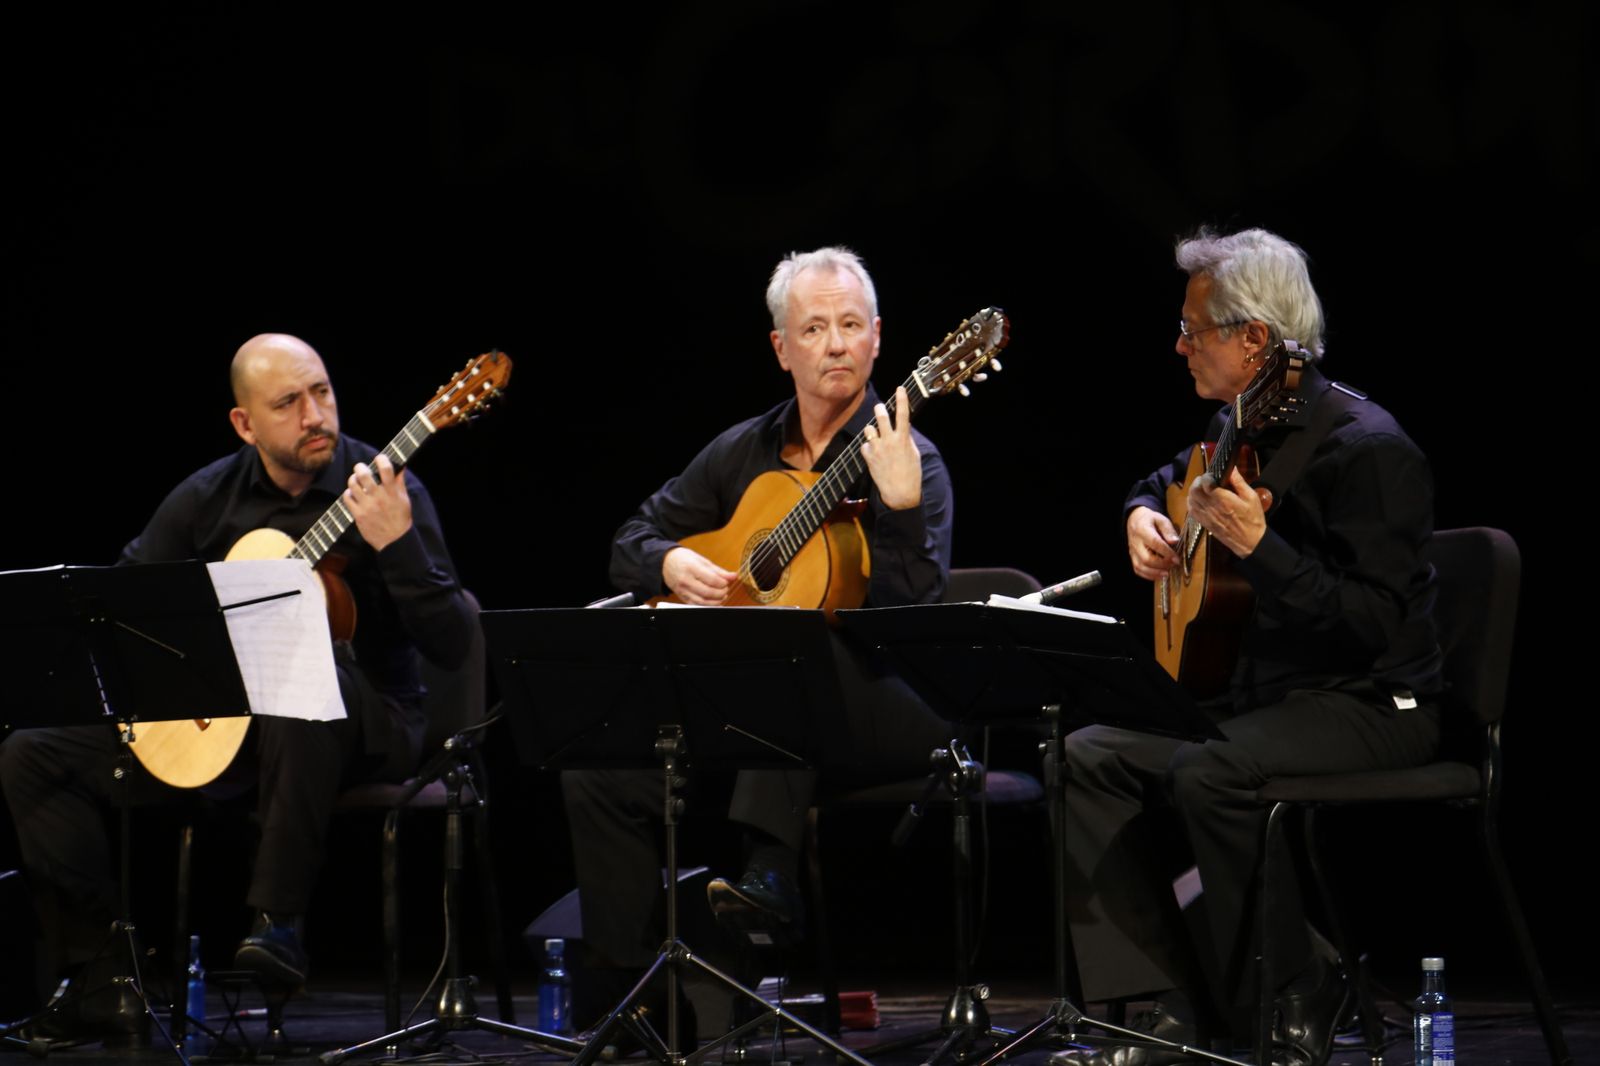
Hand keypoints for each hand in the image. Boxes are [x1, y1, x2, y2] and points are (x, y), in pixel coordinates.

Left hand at [344, 453, 412, 551]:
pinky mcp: (358, 514)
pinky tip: (352, 494)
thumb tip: (400, 466)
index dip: (381, 459)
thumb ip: (399, 482)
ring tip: (355, 480)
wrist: (395, 540)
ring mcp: (367, 506)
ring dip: (353, 479)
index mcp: (392, 492)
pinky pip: (347, 497)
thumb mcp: (404, 499)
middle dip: (360, 467)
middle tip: (361, 468)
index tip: (380, 458)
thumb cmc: (401, 518)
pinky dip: (348, 493)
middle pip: (364, 474)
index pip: (386, 469)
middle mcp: (379, 497)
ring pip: (353, 484)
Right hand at [662, 547, 737, 604]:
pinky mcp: (682, 597)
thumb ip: (718, 570)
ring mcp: (683, 590)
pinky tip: (713, 601)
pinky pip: (696, 605)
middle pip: (707, 592)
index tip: (726, 582)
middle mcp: (686, 580)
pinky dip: (707, 605)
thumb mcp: (701, 560)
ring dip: (716, 601)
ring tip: (721, 595)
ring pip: (702, 602)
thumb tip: (733, 576)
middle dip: (721, 593)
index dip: (723, 583)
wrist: (665, 563)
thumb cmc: (684, 559)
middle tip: (725, 589)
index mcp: (692, 568)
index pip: (711, 580)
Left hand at [861, 385, 920, 510]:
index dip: (902, 399)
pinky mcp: (868, 457)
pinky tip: (873, 454)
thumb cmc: (911, 473)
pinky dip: (868, 447)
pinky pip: (864, 445)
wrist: (900, 492)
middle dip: (879, 408)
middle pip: (881, 416)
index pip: (903, 414)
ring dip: (872, 430)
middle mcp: (890, 440)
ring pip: (869, 429)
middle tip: (879, 407)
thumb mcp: (913, 453)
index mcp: (903, 439)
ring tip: (876, 436)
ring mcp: (878, 448)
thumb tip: (904, 427)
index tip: (900, 388)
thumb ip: (907, 438)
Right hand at [1127, 505, 1180, 581]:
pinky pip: (1138, 570)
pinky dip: (1148, 575)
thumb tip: (1175, 541)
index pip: (1154, 543)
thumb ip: (1168, 530)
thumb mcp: (1161, 519)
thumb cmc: (1150, 520)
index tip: (1177, 558)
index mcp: (1142, 530)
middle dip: (1162, 564)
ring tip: (1167, 573)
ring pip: (1140, 566)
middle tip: (1174, 564)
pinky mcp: (1133, 557)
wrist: (1135, 520)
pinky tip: (1159, 576)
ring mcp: (1132, 551)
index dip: (1166, 552)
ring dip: (1155, 573)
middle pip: (1146, 558)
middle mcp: (1135, 542)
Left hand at [1187, 466, 1266, 557]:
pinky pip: (1191, 510)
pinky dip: (1192, 502)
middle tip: (1207, 480)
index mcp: (1223, 500)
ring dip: (1194, 491)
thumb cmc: (1253, 519)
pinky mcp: (1204, 523)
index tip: (1214, 475)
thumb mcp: (1251, 497)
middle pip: (1194, 490)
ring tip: (1203, 488)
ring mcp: (1206, 516)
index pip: (1205, 483)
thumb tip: (1231, 468)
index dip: (1207, 476)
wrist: (1250, 542)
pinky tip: (1200, 500)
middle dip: (1198, 481)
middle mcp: (1211, 507)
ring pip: (1190, 499)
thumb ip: (1239, 482)